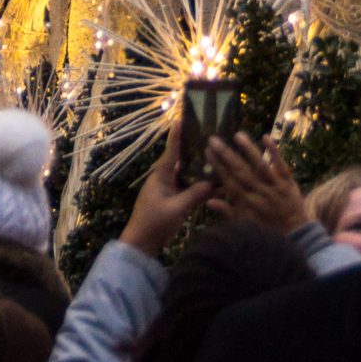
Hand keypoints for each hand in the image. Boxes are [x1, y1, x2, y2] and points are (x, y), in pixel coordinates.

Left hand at [121, 126, 216, 256]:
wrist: (142, 243)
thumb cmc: (154, 223)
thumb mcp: (177, 208)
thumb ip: (195, 194)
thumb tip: (214, 182)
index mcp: (161, 176)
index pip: (172, 151)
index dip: (177, 135)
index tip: (181, 118)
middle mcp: (166, 179)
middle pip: (183, 161)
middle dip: (197, 152)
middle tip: (213, 140)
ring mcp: (170, 190)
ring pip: (189, 176)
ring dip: (202, 171)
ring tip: (219, 160)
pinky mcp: (175, 200)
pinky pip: (190, 189)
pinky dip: (201, 187)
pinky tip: (217, 185)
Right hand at [203, 132, 311, 234]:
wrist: (296, 234)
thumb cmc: (267, 228)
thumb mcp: (245, 224)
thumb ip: (227, 211)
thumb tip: (208, 201)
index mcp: (247, 203)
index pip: (229, 181)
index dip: (218, 166)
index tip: (207, 152)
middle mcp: (259, 193)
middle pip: (241, 172)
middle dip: (226, 155)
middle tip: (213, 139)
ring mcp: (275, 187)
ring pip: (260, 167)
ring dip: (248, 150)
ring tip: (237, 135)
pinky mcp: (288, 183)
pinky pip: (281, 166)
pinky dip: (274, 152)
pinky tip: (266, 137)